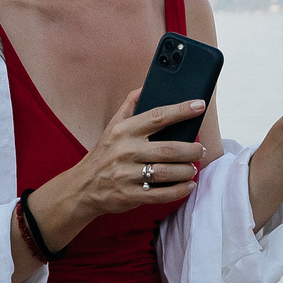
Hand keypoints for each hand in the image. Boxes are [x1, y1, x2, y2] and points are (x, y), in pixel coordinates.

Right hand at [62, 90, 210, 221]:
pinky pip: (162, 194)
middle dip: (191, 149)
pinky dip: (180, 190)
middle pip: (169, 149)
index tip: (198, 105)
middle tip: (200, 150)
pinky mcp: (130, 195)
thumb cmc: (103, 154)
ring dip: (187, 170)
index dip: (181, 110)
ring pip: (167, 172)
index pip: (157, 116)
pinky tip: (188, 185)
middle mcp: (126, 151)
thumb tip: (146, 86)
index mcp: (124, 131)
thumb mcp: (112, 126)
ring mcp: (127, 175)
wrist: (82, 187)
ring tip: (192, 167)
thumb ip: (129, 105)